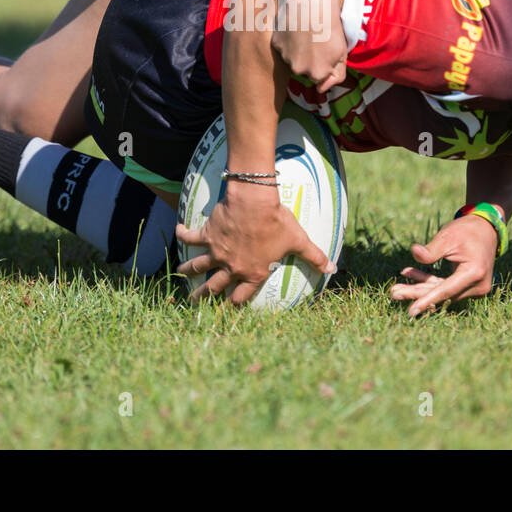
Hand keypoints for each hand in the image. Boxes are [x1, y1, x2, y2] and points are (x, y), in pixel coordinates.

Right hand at [176, 181, 334, 305]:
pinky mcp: (208, 235)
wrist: (254, 203)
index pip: (241, 296)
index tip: (227, 308)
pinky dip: (183, 234)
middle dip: (204, 297)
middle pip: (214, 287)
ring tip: (181, 273)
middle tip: (194, 303)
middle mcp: (232, 267)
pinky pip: (192, 236)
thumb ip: (314, 257)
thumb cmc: (277, 223)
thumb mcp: (298, 241)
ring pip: (198, 266)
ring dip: (189, 270)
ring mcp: (217, 252)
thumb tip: (333, 269)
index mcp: (253, 273)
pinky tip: (178, 230)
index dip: (235, 304)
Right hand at [272, 22, 346, 93]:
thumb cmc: (331, 27)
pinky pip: (282, 45)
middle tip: (316, 39)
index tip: (326, 49)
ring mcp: (286, 57)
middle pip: (304, 68)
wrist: (312, 5)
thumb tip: (323, 89)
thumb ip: (337, 75)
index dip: (323, 63)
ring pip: (292, 57)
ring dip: (297, 49)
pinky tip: (295, 27)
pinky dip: (288, 39)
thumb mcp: (343, 53)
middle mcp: (299, 70)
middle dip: (309, 58)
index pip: (319, 77)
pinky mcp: (276, 44)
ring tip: (306, 31)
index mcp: (317, 74)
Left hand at [389, 215, 498, 317]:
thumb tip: (414, 252)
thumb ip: (432, 249)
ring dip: (420, 287)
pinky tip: (410, 274)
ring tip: (397, 287)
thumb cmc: (466, 231)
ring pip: (442, 292)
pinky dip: (430, 282)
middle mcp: (478, 286)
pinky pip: (447, 287)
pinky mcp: (470, 287)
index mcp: (474, 273)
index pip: (446, 290)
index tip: (411, 311)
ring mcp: (476, 288)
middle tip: (393, 293)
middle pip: (442, 294)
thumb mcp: (448, 236)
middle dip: (417, 293)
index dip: (427, 300)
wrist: (486, 229)